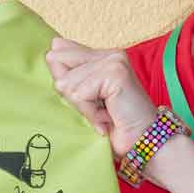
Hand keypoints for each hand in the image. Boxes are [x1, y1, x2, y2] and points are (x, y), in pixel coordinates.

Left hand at [45, 38, 156, 157]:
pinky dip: (89, 112)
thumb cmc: (114, 125)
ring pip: (66, 82)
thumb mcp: (85, 98)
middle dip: (69, 92)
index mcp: (102, 55)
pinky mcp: (115, 73)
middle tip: (94, 107)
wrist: (142, 142)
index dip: (63, 81)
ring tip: (103, 114)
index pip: (59, 51)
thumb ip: (70, 75)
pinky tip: (106, 117)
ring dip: (81, 107)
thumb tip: (51, 50)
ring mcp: (114, 61)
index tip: (87, 99)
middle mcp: (109, 54)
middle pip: (57, 61)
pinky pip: (79, 93)